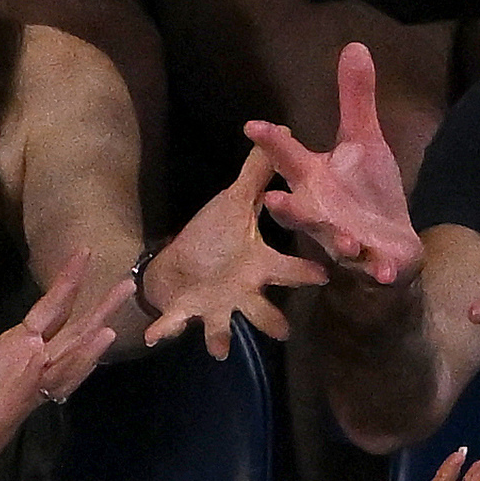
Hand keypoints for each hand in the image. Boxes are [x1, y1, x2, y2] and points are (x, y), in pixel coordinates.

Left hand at [0, 255, 128, 480]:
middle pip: (74, 333)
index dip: (68, 281)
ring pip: (66, 363)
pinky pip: (34, 387)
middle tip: (129, 283)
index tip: (85, 252)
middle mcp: (32, 364)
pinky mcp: (13, 407)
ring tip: (110, 328)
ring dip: (87, 348)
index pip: (52, 308)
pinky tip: (51, 356)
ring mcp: (28, 387)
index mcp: (18, 346)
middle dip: (100, 309)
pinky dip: (45, 373)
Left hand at [137, 145, 327, 357]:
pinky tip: (154, 336)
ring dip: (221, 336)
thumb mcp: (235, 203)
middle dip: (272, 322)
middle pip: (264, 311)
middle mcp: (244, 292)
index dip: (307, 273)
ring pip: (226, 326)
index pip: (289, 270)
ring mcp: (217, 307)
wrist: (178, 263)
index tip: (325, 275)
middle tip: (284, 332)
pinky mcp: (189, 312)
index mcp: (259, 266)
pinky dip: (166, 329)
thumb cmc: (213, 237)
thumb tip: (278, 131)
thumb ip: (258, 173)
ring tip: (220, 349)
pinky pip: (178, 323)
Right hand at [247, 44, 423, 285]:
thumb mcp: (363, 141)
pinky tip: (386, 271)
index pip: (287, 158)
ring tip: (346, 242)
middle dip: (287, 208)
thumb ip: (355, 98)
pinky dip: (379, 271)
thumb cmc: (366, 193)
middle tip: (273, 200)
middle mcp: (321, 212)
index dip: (271, 143)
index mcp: (314, 180)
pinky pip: (372, 268)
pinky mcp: (371, 261)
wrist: (390, 245)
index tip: (253, 126)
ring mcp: (344, 240)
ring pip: (333, 242)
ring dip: (338, 242)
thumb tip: (354, 45)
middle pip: (298, 211)